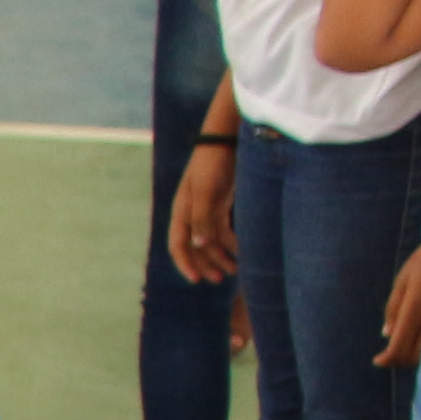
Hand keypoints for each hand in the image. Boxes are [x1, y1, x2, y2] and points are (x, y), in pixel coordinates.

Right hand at [167, 140, 236, 283]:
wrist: (226, 139)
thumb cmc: (212, 164)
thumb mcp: (206, 191)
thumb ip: (201, 218)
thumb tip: (198, 245)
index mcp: (182, 212)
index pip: (178, 244)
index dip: (185, 263)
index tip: (196, 280)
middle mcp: (191, 214)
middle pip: (195, 247)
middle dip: (206, 264)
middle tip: (219, 279)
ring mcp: (207, 210)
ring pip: (211, 241)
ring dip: (221, 257)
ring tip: (235, 271)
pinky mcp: (221, 204)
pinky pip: (224, 230)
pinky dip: (232, 242)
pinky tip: (242, 251)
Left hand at [377, 240, 420, 373]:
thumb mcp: (405, 278)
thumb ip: (394, 308)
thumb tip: (386, 335)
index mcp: (415, 306)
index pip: (399, 345)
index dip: (388, 358)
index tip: (378, 360)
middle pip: (415, 354)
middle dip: (400, 358)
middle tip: (389, 354)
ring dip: (415, 354)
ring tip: (405, 345)